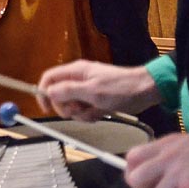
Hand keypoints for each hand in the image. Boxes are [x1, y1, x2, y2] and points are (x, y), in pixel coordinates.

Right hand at [37, 59, 162, 120]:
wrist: (145, 90)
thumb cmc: (120, 88)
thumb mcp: (92, 91)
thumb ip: (68, 91)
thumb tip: (48, 92)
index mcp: (75, 72)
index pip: (49, 78)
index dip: (43, 92)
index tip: (46, 108)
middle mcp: (78, 79)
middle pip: (59, 95)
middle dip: (67, 107)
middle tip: (79, 111)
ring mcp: (87, 90)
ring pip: (72, 105)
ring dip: (81, 113)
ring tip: (96, 111)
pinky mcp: (95, 99)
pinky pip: (84, 110)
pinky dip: (90, 115)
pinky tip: (101, 114)